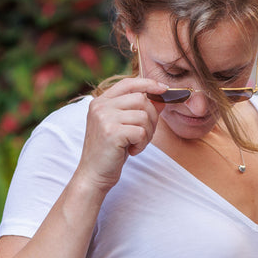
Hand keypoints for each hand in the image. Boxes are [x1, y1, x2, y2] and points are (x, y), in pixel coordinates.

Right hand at [76, 76, 166, 190]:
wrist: (93, 174)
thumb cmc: (110, 151)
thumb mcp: (123, 126)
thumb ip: (138, 110)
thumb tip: (161, 98)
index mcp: (101, 101)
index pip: (128, 83)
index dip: (148, 84)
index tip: (163, 89)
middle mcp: (100, 106)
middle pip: (141, 99)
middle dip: (151, 118)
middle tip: (144, 135)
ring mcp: (104, 118)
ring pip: (144, 116)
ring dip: (147, 133)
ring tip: (136, 144)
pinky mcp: (111, 132)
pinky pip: (141, 132)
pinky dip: (142, 144)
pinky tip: (131, 150)